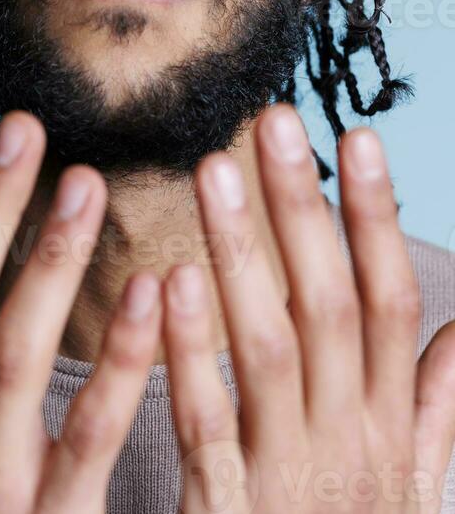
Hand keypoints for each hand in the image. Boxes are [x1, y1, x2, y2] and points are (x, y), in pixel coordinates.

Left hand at [163, 102, 454, 513]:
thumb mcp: (413, 490)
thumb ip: (435, 410)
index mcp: (387, 426)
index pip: (392, 301)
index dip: (377, 217)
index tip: (356, 138)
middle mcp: (347, 441)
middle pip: (331, 304)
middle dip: (304, 209)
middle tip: (273, 121)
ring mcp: (289, 477)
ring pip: (268, 348)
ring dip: (244, 256)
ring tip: (214, 170)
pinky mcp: (229, 512)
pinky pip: (208, 425)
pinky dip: (191, 354)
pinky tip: (168, 282)